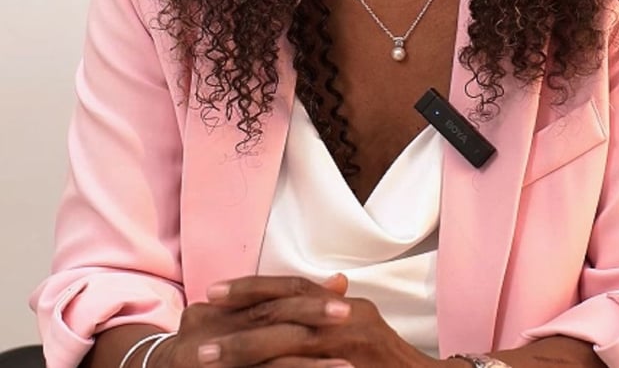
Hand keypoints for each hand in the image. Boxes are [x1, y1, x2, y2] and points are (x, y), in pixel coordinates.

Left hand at [154, 274, 435, 367]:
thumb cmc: (391, 366)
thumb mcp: (365, 331)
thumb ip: (340, 312)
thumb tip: (332, 286)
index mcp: (347, 307)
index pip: (292, 287)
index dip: (254, 286)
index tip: (216, 289)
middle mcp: (347, 319)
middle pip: (283, 307)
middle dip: (239, 311)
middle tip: (200, 311)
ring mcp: (347, 346)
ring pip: (284, 341)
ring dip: (242, 349)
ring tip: (204, 356)